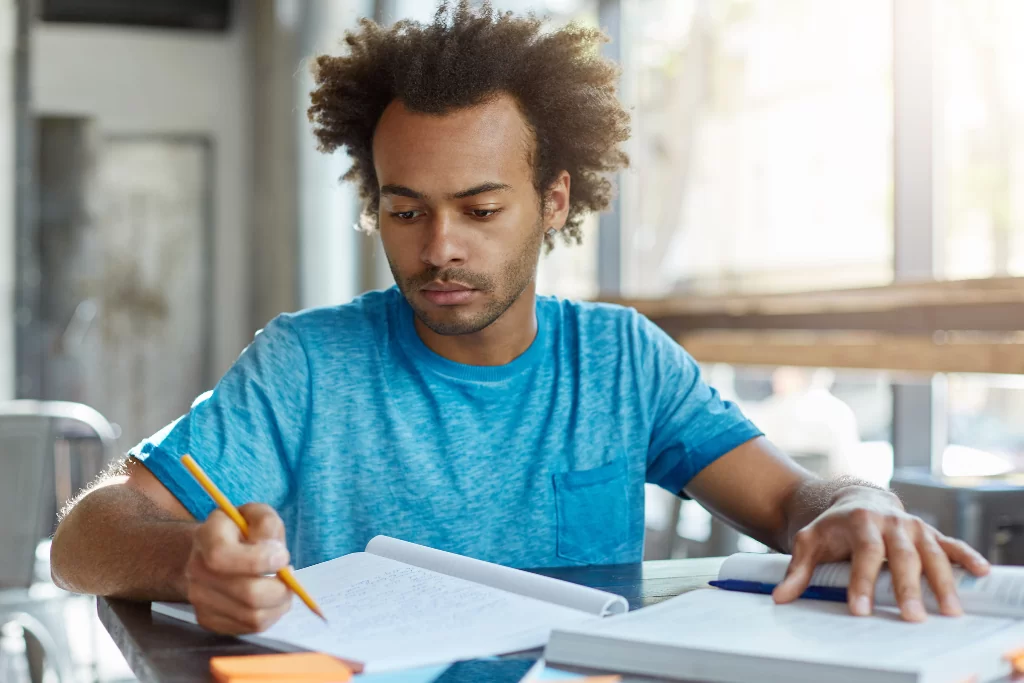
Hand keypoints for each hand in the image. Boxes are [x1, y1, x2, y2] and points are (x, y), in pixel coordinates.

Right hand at [185, 503, 292, 633]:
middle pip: (247, 593)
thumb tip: (274, 551)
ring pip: (252, 616)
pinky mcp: (208, 619)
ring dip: (279, 604)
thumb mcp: (256, 514)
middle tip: (289, 576)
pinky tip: (269, 599)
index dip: (259, 559)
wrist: (211, 552)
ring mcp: (199, 598)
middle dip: (280, 588)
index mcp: (206, 537)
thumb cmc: (241, 531)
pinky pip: (248, 627)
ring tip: (283, 587)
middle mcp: (196, 570)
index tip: (282, 555)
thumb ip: (266, 524)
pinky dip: (269, 616)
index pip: (223, 556)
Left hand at [771, 487, 990, 621]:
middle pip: (901, 556)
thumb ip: (798, 570)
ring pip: (930, 553)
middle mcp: (890, 522)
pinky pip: (951, 544)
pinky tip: (981, 572)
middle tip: (911, 618)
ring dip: (942, 581)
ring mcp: (912, 527)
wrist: (856, 501)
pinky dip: (966, 556)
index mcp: (859, 522)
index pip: (863, 553)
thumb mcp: (809, 542)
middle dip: (907, 587)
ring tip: (949, 611)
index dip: (862, 582)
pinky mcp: (929, 533)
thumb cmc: (832, 527)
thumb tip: (780, 598)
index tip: (860, 609)